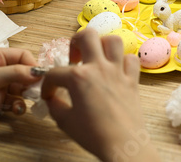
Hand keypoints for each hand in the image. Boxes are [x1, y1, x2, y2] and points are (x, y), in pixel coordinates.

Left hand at [0, 48, 42, 131]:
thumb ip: (16, 73)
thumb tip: (39, 73)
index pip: (23, 57)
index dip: (34, 66)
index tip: (42, 79)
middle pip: (25, 74)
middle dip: (32, 83)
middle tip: (37, 94)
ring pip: (21, 89)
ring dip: (26, 96)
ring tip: (24, 103)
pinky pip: (14, 102)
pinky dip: (18, 106)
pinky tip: (15, 111)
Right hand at [41, 29, 158, 161]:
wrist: (123, 145)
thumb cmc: (94, 135)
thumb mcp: (65, 121)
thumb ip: (55, 105)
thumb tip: (52, 98)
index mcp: (79, 78)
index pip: (55, 73)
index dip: (47, 84)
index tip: (49, 94)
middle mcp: (99, 68)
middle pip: (87, 35)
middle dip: (75, 41)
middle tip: (74, 58)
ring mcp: (118, 71)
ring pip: (113, 40)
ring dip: (102, 46)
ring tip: (95, 58)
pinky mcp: (132, 80)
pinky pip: (131, 59)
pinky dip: (123, 61)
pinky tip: (115, 70)